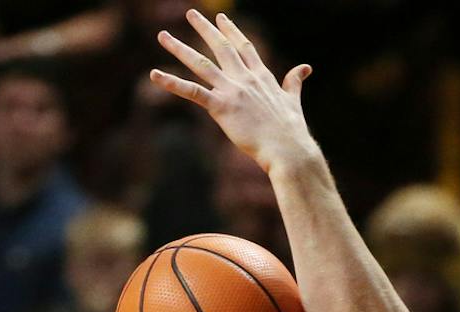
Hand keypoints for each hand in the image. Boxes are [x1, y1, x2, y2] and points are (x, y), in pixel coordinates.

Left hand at [150, 11, 317, 172]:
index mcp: (262, 77)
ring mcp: (232, 91)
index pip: (244, 47)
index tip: (222, 18)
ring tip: (163, 35)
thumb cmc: (292, 131)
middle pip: (221, 47)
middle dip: (205, 29)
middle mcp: (245, 79)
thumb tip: (305, 68)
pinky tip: (154, 74)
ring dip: (179, 48)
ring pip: (200, 64)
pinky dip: (171, 83)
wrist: (288, 150)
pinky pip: (192, 92)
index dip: (232, 31)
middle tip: (191, 13)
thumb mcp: (293, 101)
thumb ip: (294, 82)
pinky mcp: (221, 107)